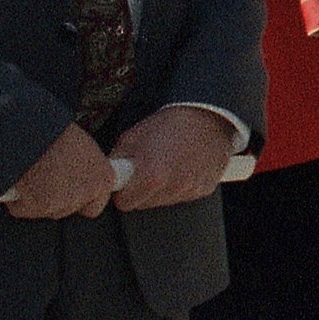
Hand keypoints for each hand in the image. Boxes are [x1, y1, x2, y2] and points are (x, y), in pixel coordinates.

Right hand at [0, 125, 114, 219]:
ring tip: (32, 174)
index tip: (68, 192)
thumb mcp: (84, 149)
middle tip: (45, 177)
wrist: (32, 131)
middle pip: (67, 209)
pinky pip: (22, 208)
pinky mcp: (36, 206)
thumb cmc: (57, 133)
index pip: (95, 206)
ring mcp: (61, 202)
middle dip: (55, 199)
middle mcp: (86, 193)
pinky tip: (18, 181)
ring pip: (46, 210)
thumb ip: (86, 171)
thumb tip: (78, 179)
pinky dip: (16, 199)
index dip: (79, 201)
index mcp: (104, 179)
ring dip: (36, 199)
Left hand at [112, 107, 235, 210]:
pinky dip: (179, 185)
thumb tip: (109, 176)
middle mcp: (173, 188)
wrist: (208, 115)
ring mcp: (190, 189)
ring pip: (162, 201)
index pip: (124, 202)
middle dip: (141, 190)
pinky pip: (182, 195)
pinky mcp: (204, 189)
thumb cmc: (172, 123)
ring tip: (167, 163)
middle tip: (147, 167)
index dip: (122, 191)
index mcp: (152, 177)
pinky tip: (182, 166)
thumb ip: (117, 162)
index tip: (125, 180)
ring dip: (161, 188)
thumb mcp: (132, 136)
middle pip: (143, 204)